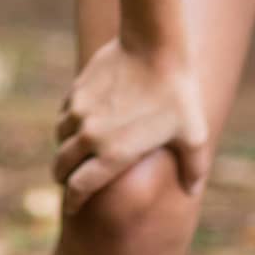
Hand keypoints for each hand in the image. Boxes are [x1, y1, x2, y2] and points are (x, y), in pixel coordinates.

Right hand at [52, 38, 210, 215]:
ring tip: (75, 150)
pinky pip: (65, 113)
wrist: (154, 47)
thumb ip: (193, 169)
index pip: (80, 188)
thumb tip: (191, 191)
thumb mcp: (193, 136)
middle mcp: (91, 135)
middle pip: (62, 166)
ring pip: (61, 138)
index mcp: (114, 154)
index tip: (73, 207)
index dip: (74, 201)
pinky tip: (82, 120)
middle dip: (63, 178)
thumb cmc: (177, 95)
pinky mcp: (77, 89)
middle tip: (68, 181)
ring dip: (65, 148)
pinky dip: (69, 122)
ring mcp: (79, 111)